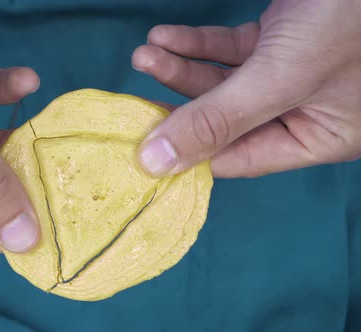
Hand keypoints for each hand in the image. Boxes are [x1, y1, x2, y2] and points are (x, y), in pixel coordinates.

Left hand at [133, 0, 360, 177]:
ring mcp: (289, 74)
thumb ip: (217, 120)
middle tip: (137, 94)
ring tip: (143, 55)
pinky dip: (198, 43)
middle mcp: (302, 111)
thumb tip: (156, 164)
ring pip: (222, 82)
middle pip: (223, 119)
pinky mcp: (279, 40)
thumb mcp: (280, 79)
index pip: (238, 158)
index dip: (189, 154)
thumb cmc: (346, 22)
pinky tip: (164, 37)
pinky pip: (229, 49)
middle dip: (179, 100)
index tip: (142, 146)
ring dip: (180, 66)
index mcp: (317, 137)